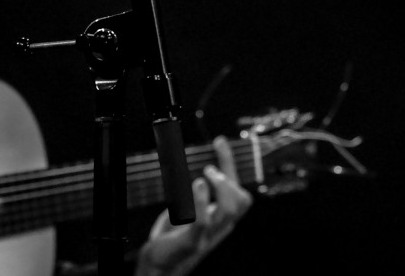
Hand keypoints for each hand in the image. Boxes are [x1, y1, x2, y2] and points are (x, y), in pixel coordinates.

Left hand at [134, 136, 251, 275]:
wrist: (162, 262)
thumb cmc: (175, 234)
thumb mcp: (188, 207)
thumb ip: (197, 190)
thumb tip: (197, 164)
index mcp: (221, 217)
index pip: (237, 188)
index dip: (230, 163)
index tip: (220, 141)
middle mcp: (220, 226)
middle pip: (242, 201)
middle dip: (230, 178)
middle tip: (210, 169)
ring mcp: (208, 235)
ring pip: (230, 211)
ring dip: (220, 187)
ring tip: (204, 177)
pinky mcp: (192, 242)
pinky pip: (203, 222)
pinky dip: (201, 202)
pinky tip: (195, 187)